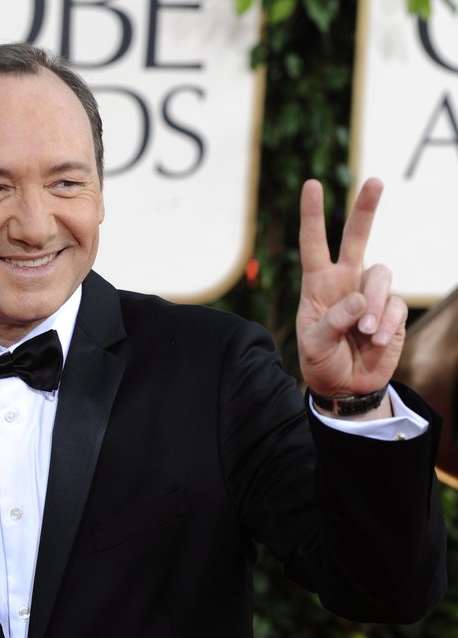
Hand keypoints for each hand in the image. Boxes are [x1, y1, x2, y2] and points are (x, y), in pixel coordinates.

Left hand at [296, 178, 406, 398]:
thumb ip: (332, 322)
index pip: (314, 244)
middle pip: (357, 238)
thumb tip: (359, 300)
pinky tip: (378, 342)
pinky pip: (394, 307)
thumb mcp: (313, 345)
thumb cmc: (321, 361)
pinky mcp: (391, 312)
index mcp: (318, 285)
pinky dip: (386, 324)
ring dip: (374, 304)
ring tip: (365, 334)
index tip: (312, 184)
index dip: (313, 215)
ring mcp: (370, 296)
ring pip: (381, 275)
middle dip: (365, 209)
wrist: (344, 387)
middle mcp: (346, 282)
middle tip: (375, 181)